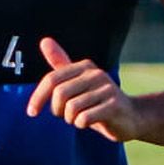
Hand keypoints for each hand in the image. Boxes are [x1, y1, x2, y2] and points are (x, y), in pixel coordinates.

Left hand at [26, 38, 142, 141]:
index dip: (37, 97)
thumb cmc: (97, 101)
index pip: (51, 80)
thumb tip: (44, 40)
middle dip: (57, 110)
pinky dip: (81, 124)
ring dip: (71, 119)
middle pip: (59, 94)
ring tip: (80, 118)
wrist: (132, 117)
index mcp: (84, 66)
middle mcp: (96, 74)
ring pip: (71, 108)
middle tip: (65, 115)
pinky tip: (89, 122)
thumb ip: (61, 63)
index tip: (31, 112)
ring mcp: (107, 89)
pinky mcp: (114, 106)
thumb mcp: (77, 82)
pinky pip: (84, 118)